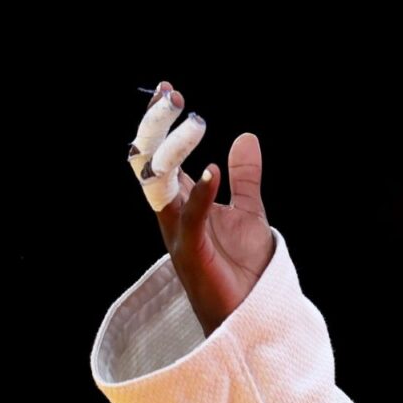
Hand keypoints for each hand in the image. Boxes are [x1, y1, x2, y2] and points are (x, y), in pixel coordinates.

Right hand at [137, 82, 275, 335]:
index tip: (168, 88)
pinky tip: (212, 169)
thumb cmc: (242, 268)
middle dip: (158, 128)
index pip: (165, 155)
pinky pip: (191, 218)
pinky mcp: (192, 253)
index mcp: (183, 203)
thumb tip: (246, 137)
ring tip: (191, 119)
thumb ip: (245, 178)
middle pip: (152, 163)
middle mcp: (173, 215)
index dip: (164, 123)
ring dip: (174, 150)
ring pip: (160, 185)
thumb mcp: (250, 212)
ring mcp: (178, 233)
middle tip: (170, 94)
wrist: (249, 314)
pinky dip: (201, 193)